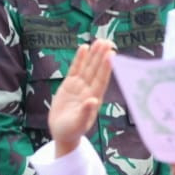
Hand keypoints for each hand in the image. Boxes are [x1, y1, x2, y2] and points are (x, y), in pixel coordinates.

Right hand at [49, 40, 114, 155]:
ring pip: (87, 67)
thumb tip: (93, 101)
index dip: (106, 67)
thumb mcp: (77, 124)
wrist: (62, 133)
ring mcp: (79, 86)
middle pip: (96, 70)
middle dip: (101, 56)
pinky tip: (84, 48)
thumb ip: (85, 113)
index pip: (101, 80)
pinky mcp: (69, 85)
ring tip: (99, 41)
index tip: (112, 54)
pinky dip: (80, 59)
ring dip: (93, 54)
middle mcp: (88, 90)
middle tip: (107, 41)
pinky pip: (75, 69)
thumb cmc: (71, 131)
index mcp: (93, 99)